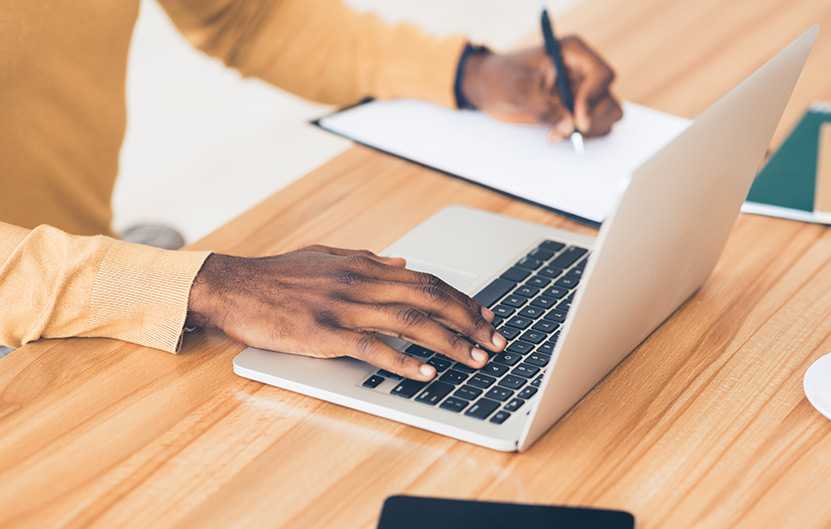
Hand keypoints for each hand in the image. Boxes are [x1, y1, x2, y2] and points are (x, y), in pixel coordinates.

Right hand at [186, 245, 506, 380]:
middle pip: (429, 299)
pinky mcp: (325, 333)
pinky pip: (372, 347)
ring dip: (449, 341)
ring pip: (410, 322)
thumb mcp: (327, 257)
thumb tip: (404, 264)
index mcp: (364, 266)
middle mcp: (361, 283)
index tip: (485, 316)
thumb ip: (368, 260)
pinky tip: (426, 373)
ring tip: (476, 359)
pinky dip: (403, 360)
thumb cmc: (278, 276)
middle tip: (495, 341)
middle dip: (469, 320)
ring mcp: (344, 308)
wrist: (233, 287)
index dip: (461, 299)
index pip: (427, 280)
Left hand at [460, 36, 623, 141]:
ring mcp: (584, 91)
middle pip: (608, 99)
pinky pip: (597, 126)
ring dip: (588, 130)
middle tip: (563, 132)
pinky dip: (582, 135)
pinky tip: (558, 133)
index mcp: (572, 53)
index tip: (578, 119)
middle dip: (589, 120)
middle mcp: (584, 71)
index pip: (601, 75)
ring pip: (609, 114)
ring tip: (557, 133)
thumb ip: (543, 106)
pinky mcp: (579, 110)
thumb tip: (569, 125)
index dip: (593, 98)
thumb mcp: (517, 89)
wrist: (489, 88)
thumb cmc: (500, 78)